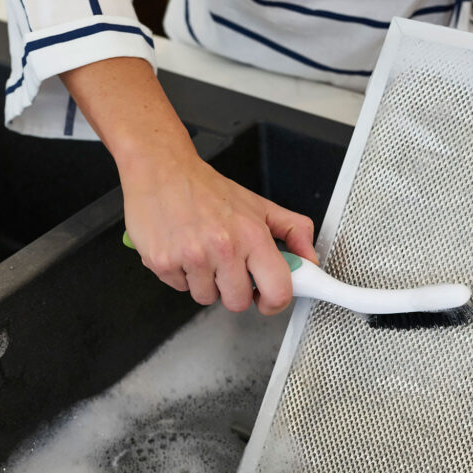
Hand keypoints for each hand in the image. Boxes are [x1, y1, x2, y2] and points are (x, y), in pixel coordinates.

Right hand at [120, 148, 316, 312]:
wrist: (161, 169)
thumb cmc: (207, 189)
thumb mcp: (259, 205)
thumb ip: (294, 232)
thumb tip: (310, 259)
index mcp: (252, 235)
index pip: (278, 291)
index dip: (275, 301)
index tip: (269, 298)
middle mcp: (223, 248)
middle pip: (238, 302)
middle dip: (234, 289)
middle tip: (228, 265)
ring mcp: (192, 257)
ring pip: (206, 298)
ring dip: (205, 281)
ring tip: (202, 252)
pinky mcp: (162, 263)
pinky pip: (180, 288)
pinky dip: (181, 273)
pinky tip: (182, 249)